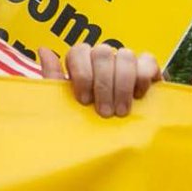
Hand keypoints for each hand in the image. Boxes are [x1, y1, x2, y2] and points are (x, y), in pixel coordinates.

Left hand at [38, 44, 160, 116]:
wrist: (116, 140)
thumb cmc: (85, 120)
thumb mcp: (65, 104)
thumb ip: (54, 78)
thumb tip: (43, 50)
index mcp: (81, 62)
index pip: (79, 51)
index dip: (82, 74)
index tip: (84, 100)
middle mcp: (103, 57)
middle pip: (102, 52)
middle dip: (103, 84)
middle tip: (105, 112)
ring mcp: (125, 61)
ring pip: (125, 55)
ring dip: (123, 85)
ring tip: (122, 111)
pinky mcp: (148, 69)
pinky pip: (148, 60)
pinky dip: (144, 77)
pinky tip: (139, 96)